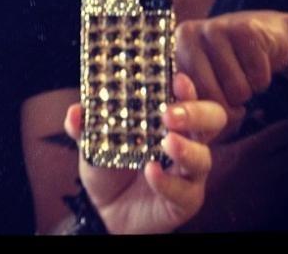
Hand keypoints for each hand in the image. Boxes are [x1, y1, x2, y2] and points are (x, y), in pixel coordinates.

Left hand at [65, 73, 226, 233]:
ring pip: (204, 156)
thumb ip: (85, 126)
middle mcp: (185, 138)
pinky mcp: (185, 199)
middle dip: (195, 112)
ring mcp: (187, 170)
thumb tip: (75, 111)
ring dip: (187, 148)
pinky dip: (168, 182)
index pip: (184, 95)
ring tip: (167, 142)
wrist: (105, 210)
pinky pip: (185, 191)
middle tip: (170, 113)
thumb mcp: (93, 141)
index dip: (185, 86)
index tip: (176, 78)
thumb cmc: (108, 165)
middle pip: (211, 119)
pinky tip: (151, 172)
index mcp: (165, 117)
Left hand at [174, 10, 287, 136]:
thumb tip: (173, 117)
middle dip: (227, 108)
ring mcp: (215, 28)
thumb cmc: (228, 68)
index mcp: (172, 50)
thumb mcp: (206, 86)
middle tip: (232, 100)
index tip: (190, 120)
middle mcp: (187, 35)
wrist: (266, 36)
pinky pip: (258, 78)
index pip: (181, 93)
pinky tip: (255, 64)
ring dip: (246, 91)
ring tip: (242, 73)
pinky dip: (262, 80)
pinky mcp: (245, 30)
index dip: (194, 114)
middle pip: (209, 94)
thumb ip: (192, 107)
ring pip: (237, 90)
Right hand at [179, 118, 287, 231]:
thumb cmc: (200, 180)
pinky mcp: (273, 207)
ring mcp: (272, 190)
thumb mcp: (209, 147)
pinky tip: (282, 177)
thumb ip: (229, 129)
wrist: (201, 219)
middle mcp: (266, 170)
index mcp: (250, 151)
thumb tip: (252, 114)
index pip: (285, 132)